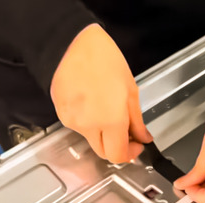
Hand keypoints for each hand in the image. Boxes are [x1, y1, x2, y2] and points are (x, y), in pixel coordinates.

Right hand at [50, 24, 151, 162]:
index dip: (130, 154)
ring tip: (105, 108)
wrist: (70, 44)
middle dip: (116, 147)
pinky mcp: (61, 115)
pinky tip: (91, 103)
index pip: (118, 155)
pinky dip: (88, 122)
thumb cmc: (105, 61)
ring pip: (91, 139)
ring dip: (102, 132)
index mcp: (110, 120)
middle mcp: (89, 126)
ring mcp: (72, 122)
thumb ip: (137, 121)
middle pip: (103, 153)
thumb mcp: (131, 90)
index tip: (136, 145)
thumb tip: (143, 138)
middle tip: (125, 133)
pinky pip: (78, 127)